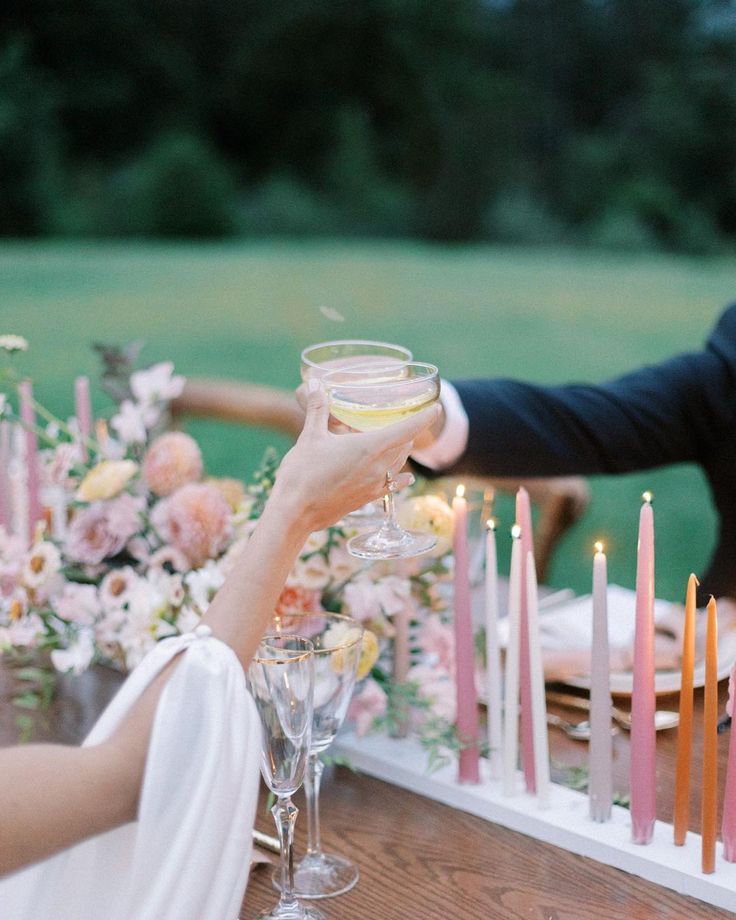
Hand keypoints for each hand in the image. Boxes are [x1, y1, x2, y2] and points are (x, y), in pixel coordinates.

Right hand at [272, 380, 440, 532]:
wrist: (295, 513)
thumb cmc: (302, 473)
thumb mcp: (310, 436)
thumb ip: (318, 409)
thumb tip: (317, 384)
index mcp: (369, 448)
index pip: (406, 430)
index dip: (423, 418)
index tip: (435, 408)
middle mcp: (377, 468)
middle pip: (404, 446)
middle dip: (409, 432)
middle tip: (408, 419)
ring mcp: (374, 486)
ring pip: (398, 465)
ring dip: (403, 451)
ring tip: (403, 441)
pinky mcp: (366, 500)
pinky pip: (391, 486)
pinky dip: (400, 478)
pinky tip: (406, 478)